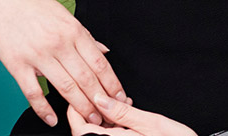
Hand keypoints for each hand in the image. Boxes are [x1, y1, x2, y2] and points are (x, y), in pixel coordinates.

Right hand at [0, 0, 126, 128]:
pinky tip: (52, 119)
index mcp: (73, 31)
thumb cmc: (32, 4)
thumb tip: (104, 51)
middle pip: (86, 78)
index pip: (100, 63)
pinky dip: (43, 109)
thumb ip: (84, 35)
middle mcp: (59, 44)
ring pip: (65, 87)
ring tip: (88, 120)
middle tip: (107, 116)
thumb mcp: (64, 14)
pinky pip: (33, 92)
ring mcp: (37, 55)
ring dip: (79, 107)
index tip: (119, 97)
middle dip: (99, 100)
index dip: (112, 83)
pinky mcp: (17, 64)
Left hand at [65, 94, 197, 135]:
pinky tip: (127, 114)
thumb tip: (99, 100)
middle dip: (93, 111)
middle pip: (86, 131)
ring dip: (105, 117)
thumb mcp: (152, 123)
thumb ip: (123, 113)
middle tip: (104, 95)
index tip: (83, 95)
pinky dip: (114, 124)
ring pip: (99, 133)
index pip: (80, 129)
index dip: (75, 112)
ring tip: (122, 103)